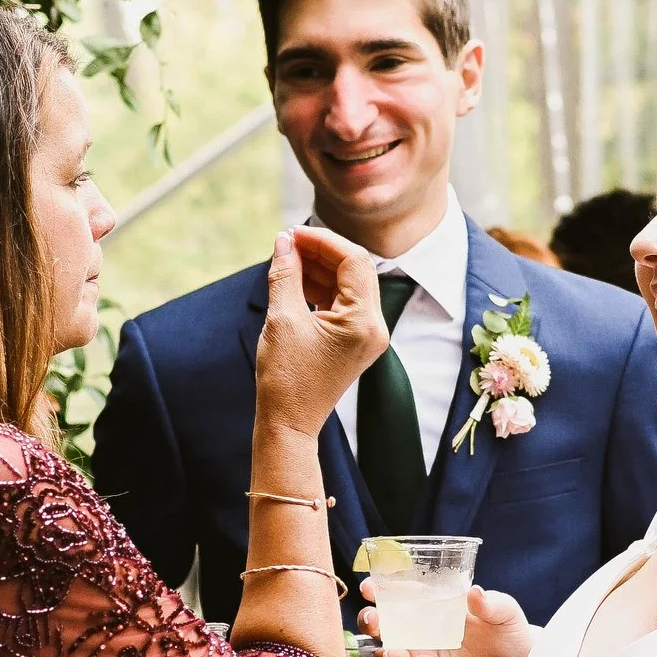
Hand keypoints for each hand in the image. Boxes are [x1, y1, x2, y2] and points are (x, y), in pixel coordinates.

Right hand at [255, 224, 386, 436]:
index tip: (292, 233)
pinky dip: (319, 286)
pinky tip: (294, 278)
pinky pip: (341, 301)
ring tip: (286, 258)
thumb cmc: (285, 378)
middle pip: (355, 270)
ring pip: (347, 284)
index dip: (323, 241)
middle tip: (287, 242)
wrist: (288, 423)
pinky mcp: (353, 340)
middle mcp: (374, 326)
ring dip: (318, 267)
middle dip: (321, 251)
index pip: (354, 261)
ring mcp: (367, 334)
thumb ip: (285, 274)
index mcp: (365, 322)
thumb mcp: (282, 319)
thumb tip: (283, 241)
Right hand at [363, 585, 533, 656]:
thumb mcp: (505, 614)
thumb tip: (475, 592)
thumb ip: (491, 603)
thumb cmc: (512, 639)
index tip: (369, 588)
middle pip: (385, 628)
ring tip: (391, 655)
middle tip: (373, 620)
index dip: (381, 592)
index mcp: (433, 611)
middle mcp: (421, 636)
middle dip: (372, 623)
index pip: (400, 597)